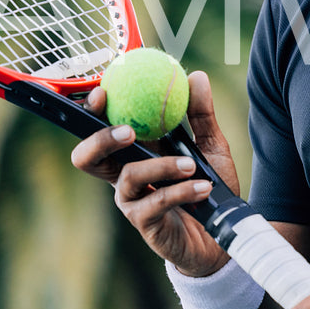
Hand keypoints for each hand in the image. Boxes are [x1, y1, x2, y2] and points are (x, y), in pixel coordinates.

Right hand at [70, 70, 234, 276]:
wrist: (222, 231)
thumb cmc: (208, 186)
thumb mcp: (210, 146)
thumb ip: (201, 114)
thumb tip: (196, 76)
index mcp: (133, 154)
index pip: (99, 129)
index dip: (91, 111)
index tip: (102, 91)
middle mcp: (124, 177)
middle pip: (87, 158)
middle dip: (100, 139)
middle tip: (128, 130)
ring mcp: (132, 202)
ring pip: (128, 177)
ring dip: (161, 166)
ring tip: (192, 164)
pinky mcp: (145, 224)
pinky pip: (156, 202)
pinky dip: (181, 191)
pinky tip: (203, 187)